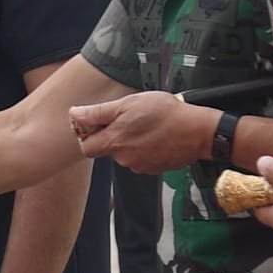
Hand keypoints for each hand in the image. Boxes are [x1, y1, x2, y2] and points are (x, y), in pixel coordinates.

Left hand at [68, 92, 214, 172]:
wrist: (197, 131)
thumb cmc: (164, 112)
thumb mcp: (128, 104)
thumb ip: (99, 113)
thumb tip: (74, 115)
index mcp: (114, 142)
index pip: (86, 148)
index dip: (88, 134)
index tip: (98, 122)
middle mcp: (123, 159)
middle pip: (107, 149)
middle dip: (113, 135)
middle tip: (129, 118)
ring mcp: (140, 166)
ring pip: (125, 153)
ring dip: (130, 140)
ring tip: (147, 124)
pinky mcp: (154, 169)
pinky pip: (141, 158)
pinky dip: (144, 148)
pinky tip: (156, 135)